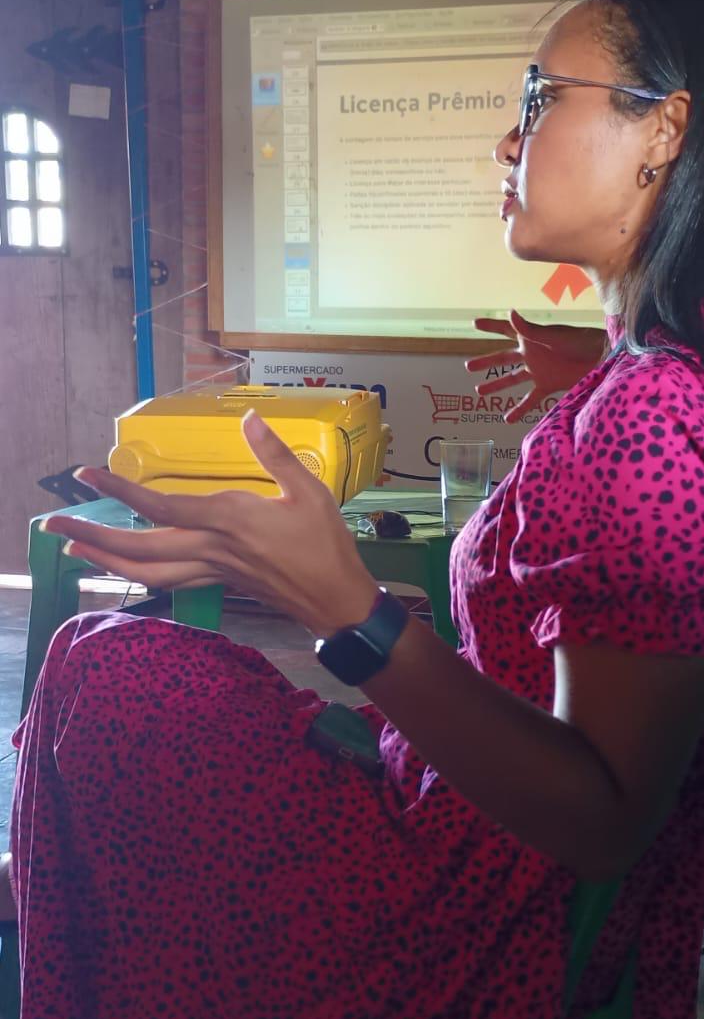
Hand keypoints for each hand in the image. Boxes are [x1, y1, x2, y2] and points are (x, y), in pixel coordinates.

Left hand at [40, 411, 378, 636]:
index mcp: (227, 521)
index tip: (84, 474)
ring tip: (74, 548)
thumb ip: (276, 454)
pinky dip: (136, 572)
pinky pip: (167, 580)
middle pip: (137, 547)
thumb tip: (249, 418)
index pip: (159, 506)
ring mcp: (212, 569)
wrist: (335, 600)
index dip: (117, 490)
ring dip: (106, 560)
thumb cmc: (326, 546)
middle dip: (91, 535)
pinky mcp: (218, 581)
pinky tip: (124, 565)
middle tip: (52, 524)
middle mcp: (210, 548)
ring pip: (146, 571)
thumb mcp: (310, 492)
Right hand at [465, 309, 607, 423]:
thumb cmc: (579, 341)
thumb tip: (509, 313)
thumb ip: (530, 329)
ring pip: (512, 379)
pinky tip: (507, 419)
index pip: (505, 330)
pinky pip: (530, 400)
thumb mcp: (552, 335)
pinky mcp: (548, 385)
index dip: (489, 326)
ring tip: (480, 391)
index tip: (473, 323)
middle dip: (485, 362)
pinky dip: (519, 409)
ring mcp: (538, 370)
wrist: (600, 358)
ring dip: (496, 385)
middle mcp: (531, 354)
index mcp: (530, 338)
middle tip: (468, 367)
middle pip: (502, 358)